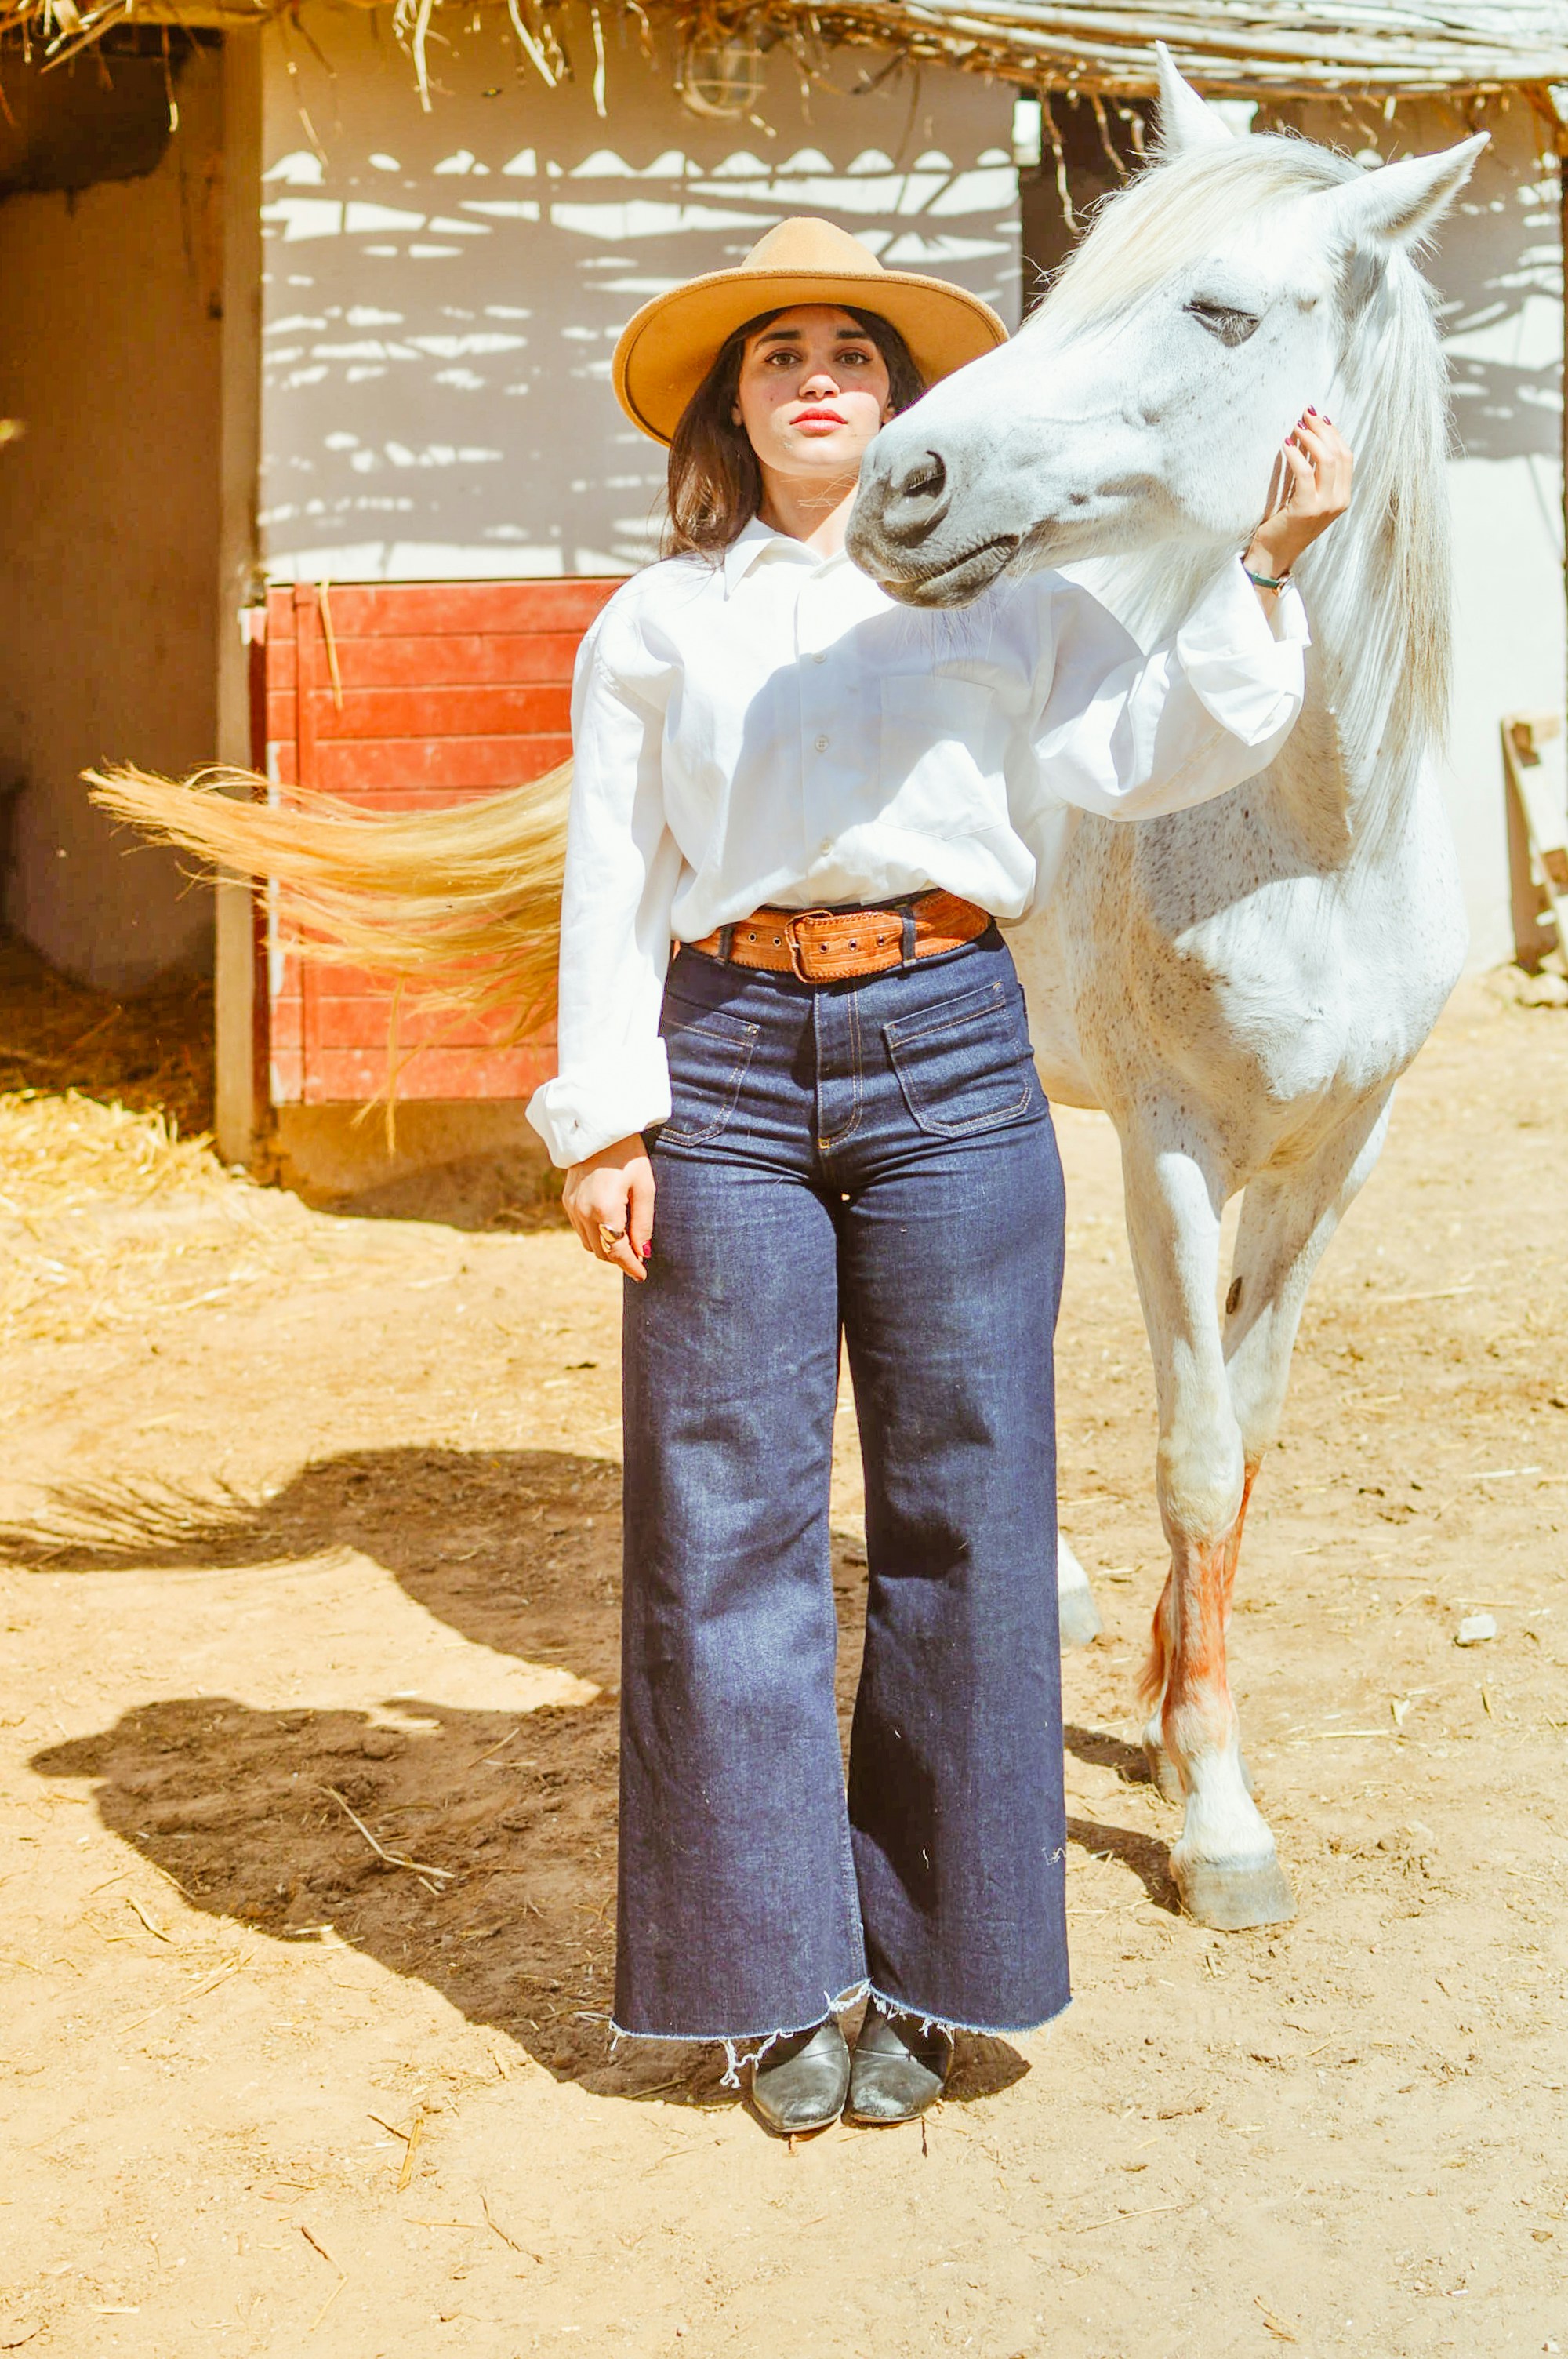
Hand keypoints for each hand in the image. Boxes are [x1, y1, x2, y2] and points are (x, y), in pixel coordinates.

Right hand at [562, 1136, 654, 1280]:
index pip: (617, 1252)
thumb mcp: (644, 1188)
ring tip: (626, 1242)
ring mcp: (571, 1207)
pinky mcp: (567, 1201)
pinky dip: (595, 1234)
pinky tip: (610, 1225)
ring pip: (589, 1244)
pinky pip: (580, 1229)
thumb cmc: (628, 1155)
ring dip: (607, 1248)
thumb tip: (643, 1253)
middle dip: (620, 1259)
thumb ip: (643, 1224)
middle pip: (601, 1252)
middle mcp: (583, 1212)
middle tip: (638, 1258)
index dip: (631, 1266)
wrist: (598, 1128)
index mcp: (604, 1209)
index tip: (643, 1275)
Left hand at [1246, 409, 1352, 582]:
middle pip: (1338, 454)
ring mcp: (1324, 506)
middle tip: (1306, 415)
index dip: (1334, 433)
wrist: (1274, 555)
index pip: (1346, 456)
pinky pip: (1304, 473)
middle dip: (1322, 430)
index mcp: (1343, 496)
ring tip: (1296, 426)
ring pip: (1326, 460)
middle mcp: (1338, 501)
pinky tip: (1285, 444)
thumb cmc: (1288, 524)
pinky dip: (1295, 454)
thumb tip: (1312, 437)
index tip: (1319, 417)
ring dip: (1310, 438)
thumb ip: (1316, 474)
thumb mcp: (1309, 497)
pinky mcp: (1305, 509)